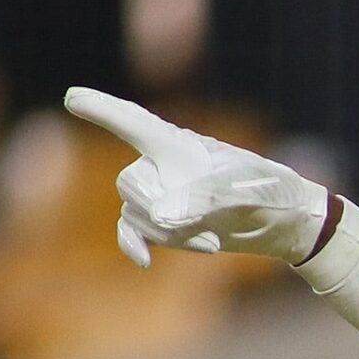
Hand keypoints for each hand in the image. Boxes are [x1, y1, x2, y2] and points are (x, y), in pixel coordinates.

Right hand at [63, 87, 329, 267]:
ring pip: (136, 215)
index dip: (102, 109)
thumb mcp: (245, 193)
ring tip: (213, 238)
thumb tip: (161, 215)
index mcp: (180, 145)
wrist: (286, 223)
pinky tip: (144, 261)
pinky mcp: (166, 221)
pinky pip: (132, 231)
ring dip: (172, 235)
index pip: (132, 122)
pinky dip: (134, 245)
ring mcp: (162, 194)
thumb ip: (203, 199)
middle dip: (158, 210)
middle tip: (205, 223)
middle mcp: (163, 165)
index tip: (72, 97)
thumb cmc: (272, 193)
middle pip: (129, 184)